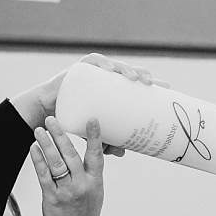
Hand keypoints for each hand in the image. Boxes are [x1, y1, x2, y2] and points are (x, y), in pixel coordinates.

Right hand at [10, 53, 167, 155]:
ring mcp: (94, 71)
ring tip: (134, 78)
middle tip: (151, 85)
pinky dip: (102, 64)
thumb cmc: (74, 118)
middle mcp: (106, 77)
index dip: (152, 83)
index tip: (168, 88)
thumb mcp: (93, 132)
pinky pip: (92, 62)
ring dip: (126, 69)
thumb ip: (107, 140)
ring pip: (114, 66)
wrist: (47, 111)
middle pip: (129, 72)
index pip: (136, 83)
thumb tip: (123, 153)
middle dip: (142, 76)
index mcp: (114, 88)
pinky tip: (110, 70)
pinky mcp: (79, 68)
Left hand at [30, 116, 104, 215]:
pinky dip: (38, 160)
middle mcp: (82, 186)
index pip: (96, 156)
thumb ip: (91, 171)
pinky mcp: (51, 199)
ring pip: (56, 163)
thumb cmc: (86, 213)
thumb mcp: (96, 191)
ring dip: (46, 144)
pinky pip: (44, 176)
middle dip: (60, 136)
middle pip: (71, 155)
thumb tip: (92, 149)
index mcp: (95, 182)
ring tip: (39, 130)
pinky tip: (34, 148)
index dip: (94, 137)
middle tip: (52, 119)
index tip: (92, 119)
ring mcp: (66, 192)